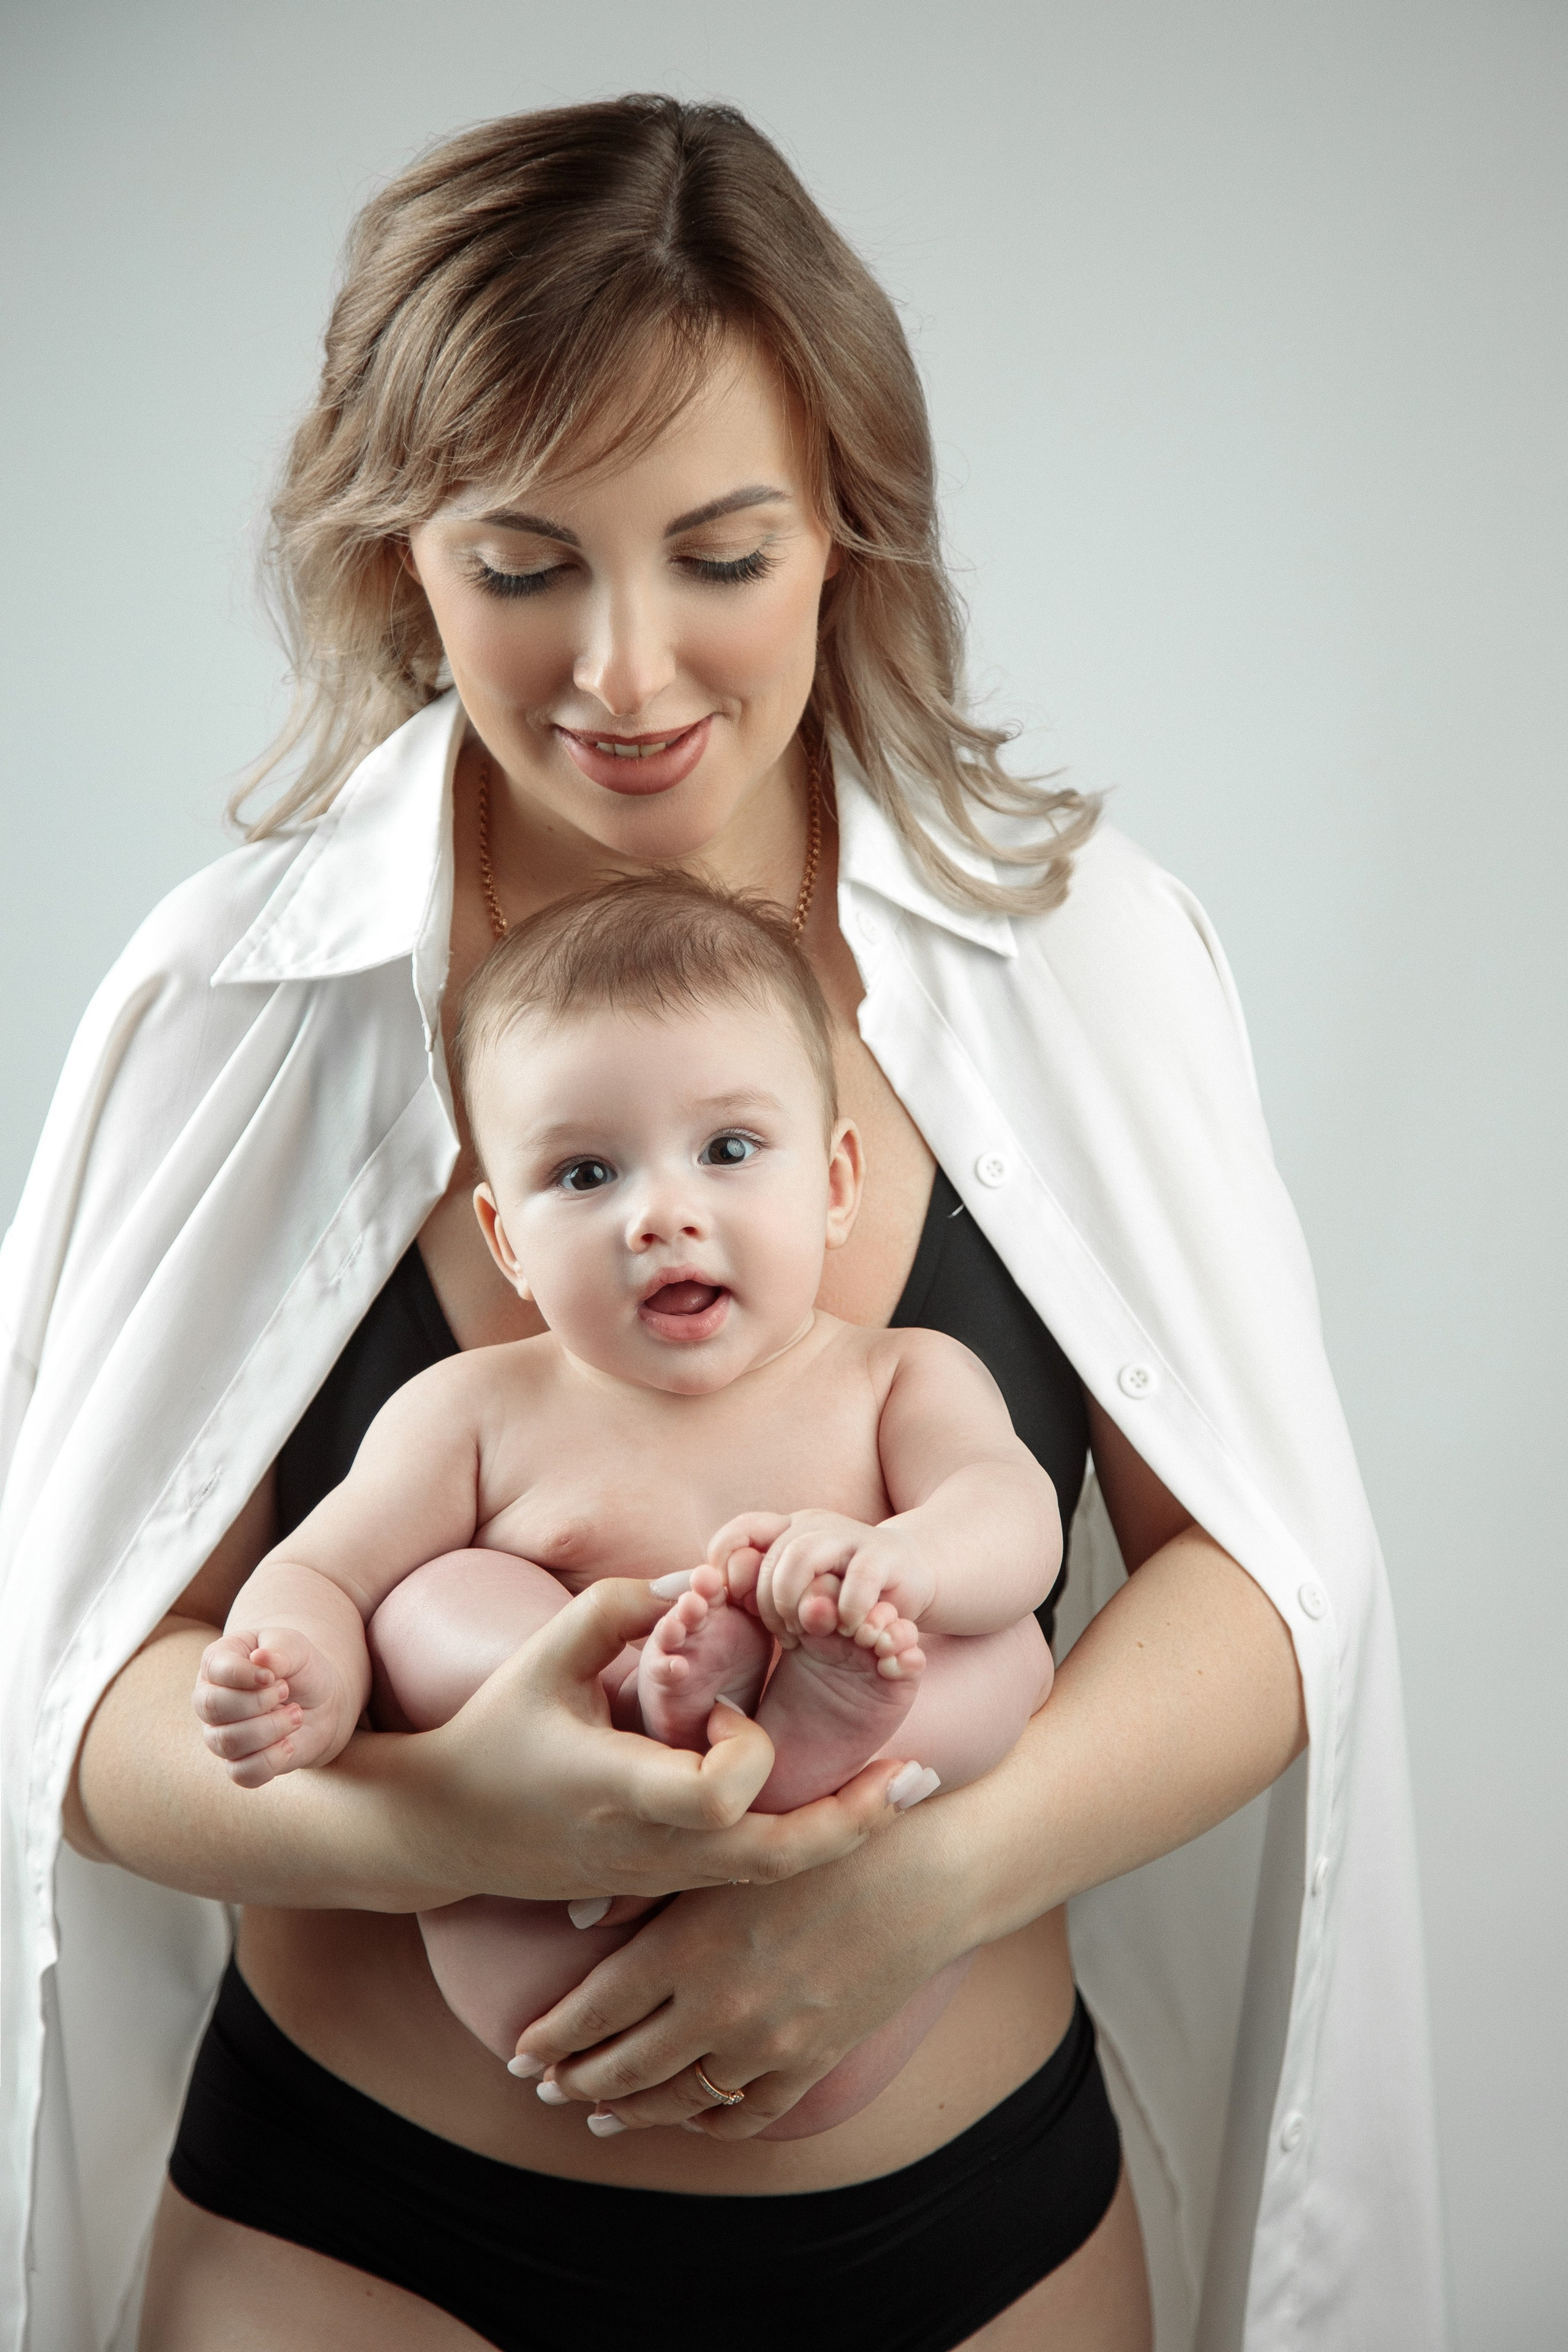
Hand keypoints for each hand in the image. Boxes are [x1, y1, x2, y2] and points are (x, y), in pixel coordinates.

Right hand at [193, 1628, 353, 1787]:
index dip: (244, 1675)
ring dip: (270, 1729)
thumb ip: (279, 1650)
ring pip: (227, 1742)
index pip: (216, 1670)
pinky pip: (241, 1774)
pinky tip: (289, 1744)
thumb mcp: (295, 1647)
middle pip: (213, 1707)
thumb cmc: (299, 1667)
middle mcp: (210, 1699)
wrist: (321, 1701)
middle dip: (257, 1702)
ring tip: (296, 1714)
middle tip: (287, 1691)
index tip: (273, 1676)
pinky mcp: (239, 1763)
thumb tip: (260, 1658)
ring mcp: (220, 1734)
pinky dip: (270, 1761)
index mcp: (217, 1662)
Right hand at [385, 1580, 914, 1904]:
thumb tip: (697, 1576)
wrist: (442, 1832)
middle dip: (853, 1820)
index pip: (720, 1795)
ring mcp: (660, 1880)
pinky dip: (800, 1845)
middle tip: (919, 1776)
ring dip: (841, 1834)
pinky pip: (749, 1877)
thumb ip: (618, 1605)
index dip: (745, 1749)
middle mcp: (650, 1849)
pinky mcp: (664, 1889)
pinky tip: (842, 1809)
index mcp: (620, 1791)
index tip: (728, 1712)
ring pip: (773, 1879)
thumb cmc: (492, 1731)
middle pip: (776, 1859)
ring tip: (903, 1791)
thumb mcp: (544, 1655)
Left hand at [513, 1784, 973, 2135]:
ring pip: (674, 2100)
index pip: (592, 2011)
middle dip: (575, 2081)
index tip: (520, 2054)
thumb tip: (581, 1918)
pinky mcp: (809, 2063)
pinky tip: (687, 2114)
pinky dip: (706, 2121)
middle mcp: (716, 2006)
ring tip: (598, 2110)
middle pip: (622, 2067)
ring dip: (629, 2109)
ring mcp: (765, 2044)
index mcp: (686, 1947)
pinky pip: (742, 2114)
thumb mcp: (727, 1852)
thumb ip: (653, 1889)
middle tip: (547, 2085)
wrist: (928, 1874)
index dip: (549, 2039)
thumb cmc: (823, 1839)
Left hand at [707, 1510, 936, 1645]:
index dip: (728, 1562)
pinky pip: (858, 1579)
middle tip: (783, 1634)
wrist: (911, 1576)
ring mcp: (851, 1537)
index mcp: (789, 1528)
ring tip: (809, 1632)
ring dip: (797, 1601)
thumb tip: (684, 1588)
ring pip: (804, 1556)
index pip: (744, 1530)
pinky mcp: (886, 1557)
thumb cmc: (841, 1591)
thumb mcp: (796, 1591)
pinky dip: (846, 1609)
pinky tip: (848, 1629)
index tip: (732, 1601)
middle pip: (771, 1555)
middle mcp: (816, 1525)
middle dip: (768, 1601)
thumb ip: (755, 1589)